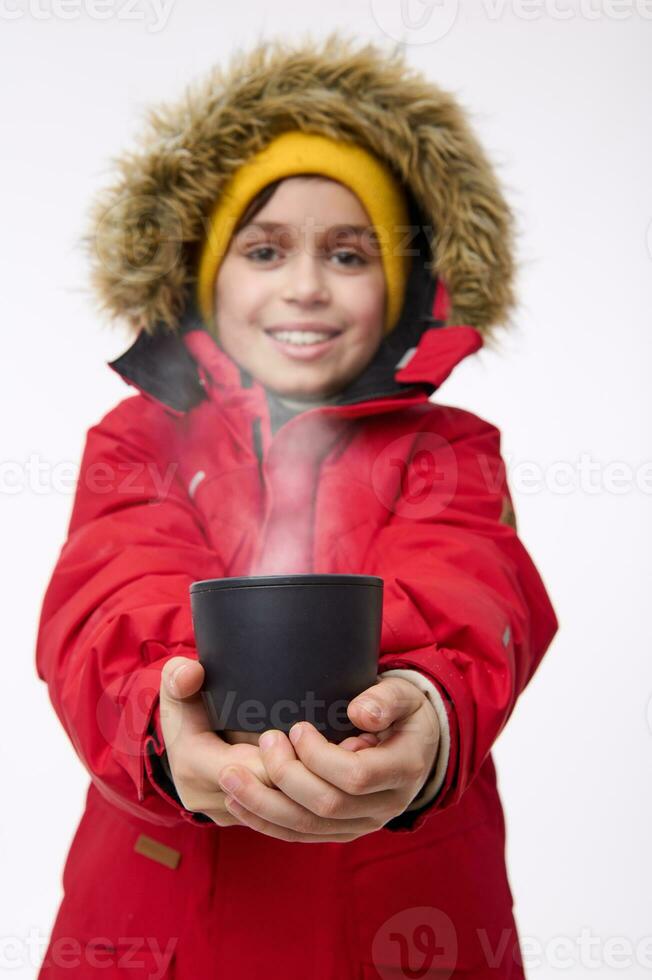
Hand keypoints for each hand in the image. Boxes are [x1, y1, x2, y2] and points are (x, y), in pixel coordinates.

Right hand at [159, 657, 377, 827]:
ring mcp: (230, 813)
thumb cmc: (184, 703)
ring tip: (353, 755)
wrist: (177, 736)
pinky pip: (284, 816)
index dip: (288, 758)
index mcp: (194, 766)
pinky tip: (340, 774)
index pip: (250, 770)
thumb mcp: (176, 685)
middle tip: (352, 744)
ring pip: (283, 810)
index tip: (317, 733)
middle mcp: (211, 800)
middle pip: (274, 793)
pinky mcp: (247, 816)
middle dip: (313, 772)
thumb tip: (191, 672)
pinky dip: (312, 797)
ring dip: (318, 786)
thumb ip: (179, 676)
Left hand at [217, 676, 439, 842]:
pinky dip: (265, 821)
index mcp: (403, 770)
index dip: (320, 756)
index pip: (356, 776)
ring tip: (231, 778)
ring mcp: (362, 824)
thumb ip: (385, 699)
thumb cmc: (405, 712)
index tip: (297, 728)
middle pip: (327, 806)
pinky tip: (237, 802)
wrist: (416, 744)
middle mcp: (385, 806)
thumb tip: (360, 714)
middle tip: (264, 741)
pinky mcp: (341, 831)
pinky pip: (300, 835)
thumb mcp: (404, 694)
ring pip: (307, 827)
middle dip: (286, 777)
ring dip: (264, 804)